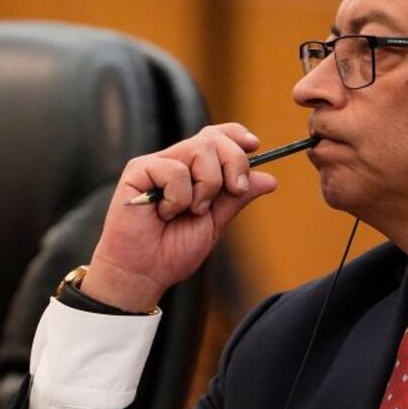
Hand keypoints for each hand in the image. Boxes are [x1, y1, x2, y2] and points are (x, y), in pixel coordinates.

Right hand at [81, 123, 278, 310]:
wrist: (143, 273)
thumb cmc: (172, 251)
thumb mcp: (215, 222)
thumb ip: (237, 198)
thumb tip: (269, 179)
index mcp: (193, 170)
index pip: (216, 136)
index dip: (236, 135)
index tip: (255, 146)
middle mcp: (175, 161)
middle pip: (212, 138)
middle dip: (234, 163)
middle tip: (235, 190)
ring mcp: (156, 164)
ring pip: (199, 149)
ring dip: (207, 186)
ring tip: (191, 211)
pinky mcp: (138, 171)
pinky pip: (174, 170)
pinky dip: (179, 198)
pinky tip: (163, 214)